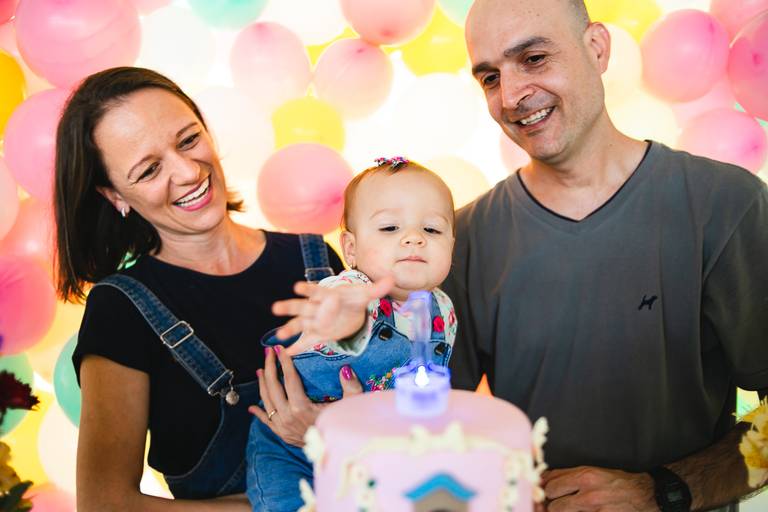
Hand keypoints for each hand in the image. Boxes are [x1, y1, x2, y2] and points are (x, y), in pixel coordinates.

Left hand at [248, 345, 362, 446]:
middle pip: (273, 388)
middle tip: (268, 353)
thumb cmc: (343, 427)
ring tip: (260, 370)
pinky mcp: (282, 434)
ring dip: (262, 384)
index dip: (284, 363)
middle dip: (269, 368)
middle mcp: (288, 417)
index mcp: (302, 408)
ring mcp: (282, 426)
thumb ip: (351, 387)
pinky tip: (251, 406)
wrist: (334, 453)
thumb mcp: (352, 406)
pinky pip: (266, 421)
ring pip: (267, 401)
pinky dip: (258, 413)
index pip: (289, 380)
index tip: (280, 349)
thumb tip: (345, 369)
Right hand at [271, 276, 393, 342]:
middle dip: (290, 307)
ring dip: (289, 329)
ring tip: (279, 336)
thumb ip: (377, 288)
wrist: (349, 310)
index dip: (307, 289)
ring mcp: (314, 321)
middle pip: (302, 306)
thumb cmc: (353, 299)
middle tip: (277, 307)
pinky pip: (305, 341)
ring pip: (299, 324)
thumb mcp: (365, 294)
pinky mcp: (316, 334)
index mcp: (326, 294)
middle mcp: (316, 307)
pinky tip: (287, 353)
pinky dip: (297, 347)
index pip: (315, 290)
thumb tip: (392, 278)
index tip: (297, 287)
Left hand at [542, 466, 655, 511]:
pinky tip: (582, 511)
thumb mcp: (593, 472)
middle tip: (557, 504)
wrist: (645, 495)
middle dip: (552, 503)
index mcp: (585, 476)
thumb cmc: (617, 483)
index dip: (544, 489)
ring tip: (570, 508)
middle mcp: (588, 493)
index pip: (550, 483)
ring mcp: (594, 509)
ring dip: (562, 510)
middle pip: (552, 502)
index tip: (544, 492)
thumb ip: (569, 475)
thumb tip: (545, 479)